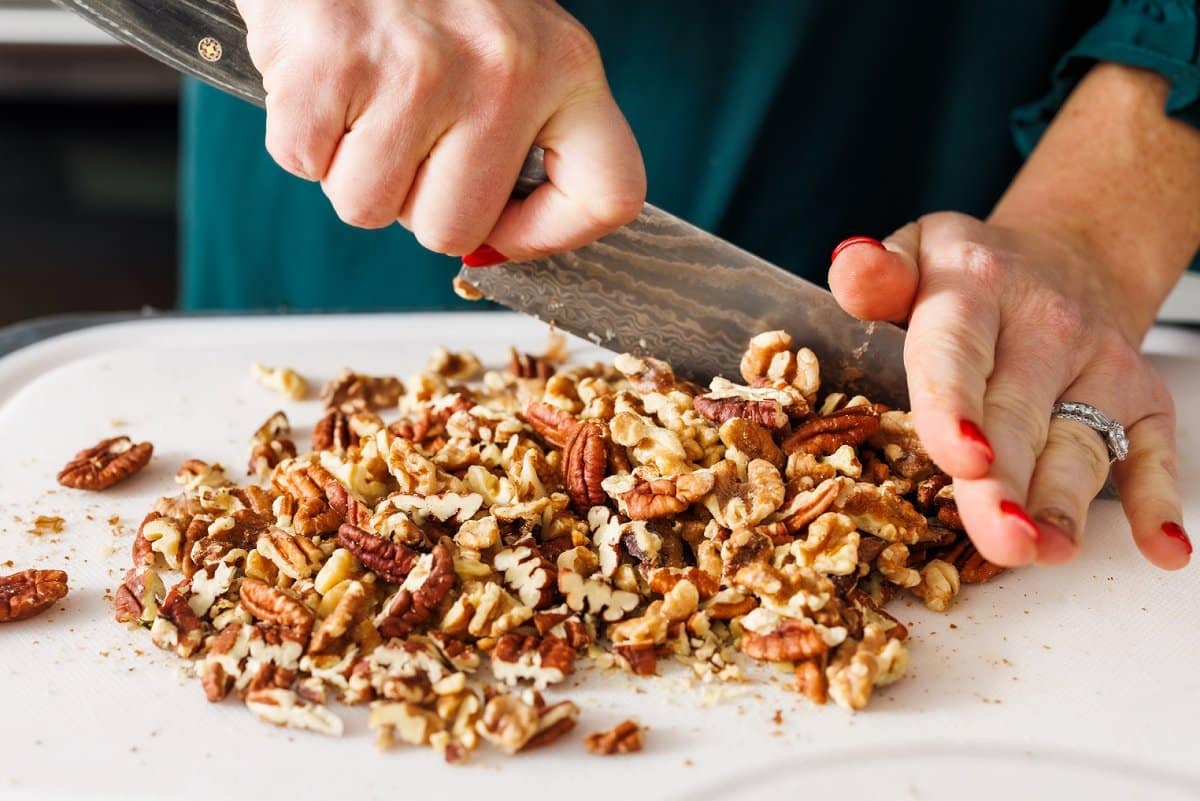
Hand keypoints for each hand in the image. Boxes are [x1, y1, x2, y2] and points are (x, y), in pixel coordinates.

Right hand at [236, 0, 644, 260]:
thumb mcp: (514, 42)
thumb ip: (526, 132)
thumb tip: (490, 245)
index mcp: (567, 66)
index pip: (609, 194)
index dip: (547, 235)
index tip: (503, 231)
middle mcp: (505, 69)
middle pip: (453, 229)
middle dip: (413, 202)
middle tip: (405, 136)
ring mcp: (420, 68)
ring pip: (368, 207)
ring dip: (350, 169)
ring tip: (364, 98)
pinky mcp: (335, 61)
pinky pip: (304, 163)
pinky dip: (302, 136)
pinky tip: (326, 80)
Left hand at [828, 213, 1189, 569]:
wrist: (1067, 257)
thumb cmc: (968, 275)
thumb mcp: (917, 253)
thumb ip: (876, 273)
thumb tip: (851, 265)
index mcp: (975, 290)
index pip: (958, 352)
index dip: (956, 408)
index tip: (963, 458)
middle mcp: (1047, 328)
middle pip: (1017, 416)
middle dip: (1006, 485)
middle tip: (998, 538)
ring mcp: (1100, 365)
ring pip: (1079, 445)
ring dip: (1064, 504)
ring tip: (1045, 552)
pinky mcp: (1143, 399)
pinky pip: (1154, 453)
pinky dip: (1158, 500)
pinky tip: (1161, 548)